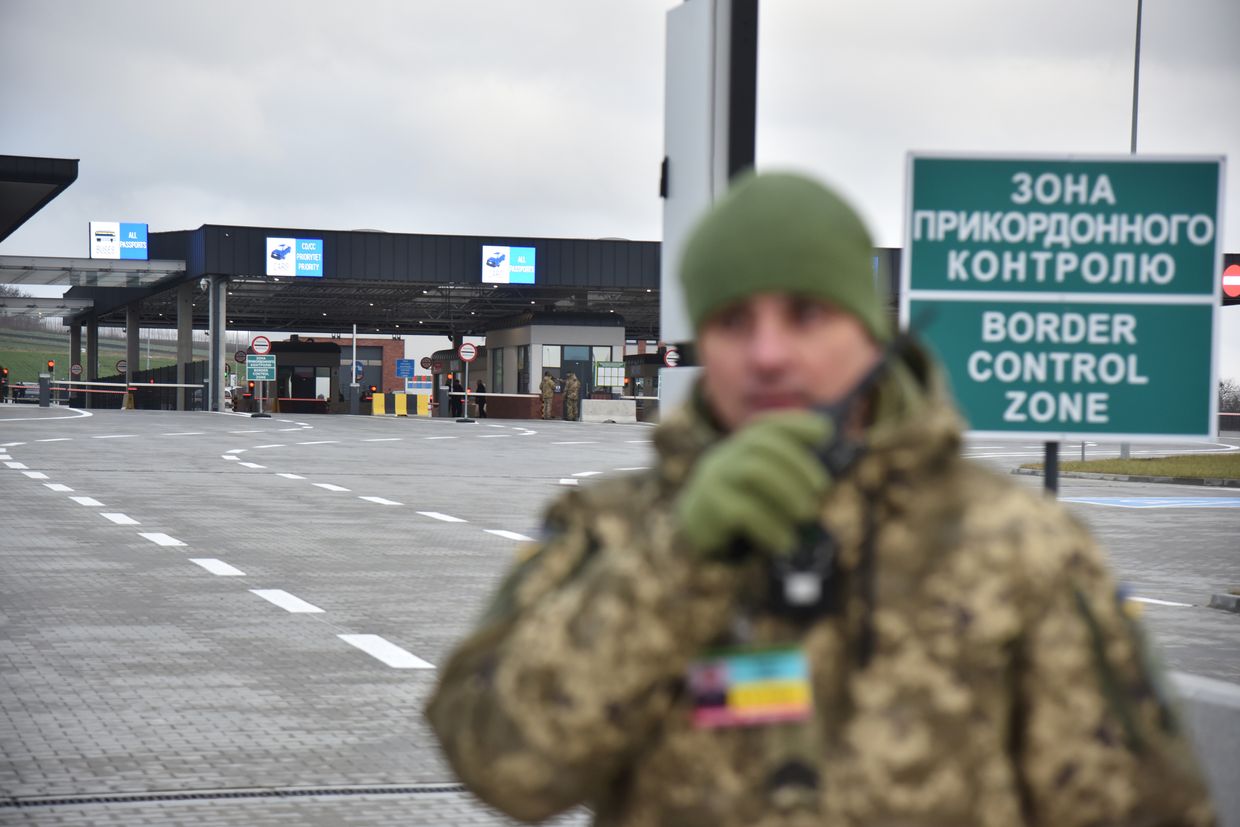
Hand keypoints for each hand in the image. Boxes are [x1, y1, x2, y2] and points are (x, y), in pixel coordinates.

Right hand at [677, 410, 831, 558]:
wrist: (696, 532)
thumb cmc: (741, 507)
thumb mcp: (762, 484)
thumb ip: (787, 477)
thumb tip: (823, 486)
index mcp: (741, 446)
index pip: (767, 425)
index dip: (796, 424)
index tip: (826, 433)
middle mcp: (725, 455)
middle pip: (763, 445)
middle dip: (799, 466)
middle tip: (821, 493)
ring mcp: (713, 479)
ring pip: (753, 471)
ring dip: (788, 492)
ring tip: (807, 516)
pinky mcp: (706, 508)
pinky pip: (742, 511)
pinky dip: (771, 527)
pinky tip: (785, 542)